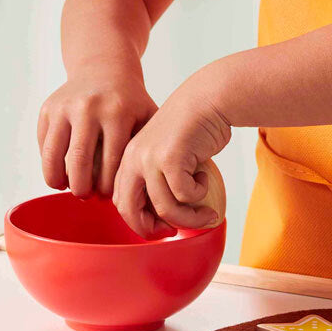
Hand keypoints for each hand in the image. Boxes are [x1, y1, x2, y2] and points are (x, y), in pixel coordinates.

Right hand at [37, 65, 157, 196]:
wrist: (104, 68)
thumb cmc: (130, 102)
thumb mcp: (147, 117)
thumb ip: (147, 147)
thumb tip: (142, 189)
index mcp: (117, 113)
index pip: (109, 163)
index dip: (106, 186)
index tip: (107, 195)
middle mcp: (89, 108)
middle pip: (79, 163)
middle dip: (81, 188)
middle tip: (85, 196)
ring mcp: (65, 107)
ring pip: (53, 156)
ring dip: (57, 180)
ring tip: (67, 187)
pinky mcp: (48, 108)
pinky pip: (43, 145)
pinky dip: (48, 162)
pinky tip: (59, 171)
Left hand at [112, 79, 231, 237]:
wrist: (209, 99)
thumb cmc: (193, 127)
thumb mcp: (165, 152)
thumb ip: (158, 179)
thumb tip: (164, 219)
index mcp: (128, 159)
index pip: (122, 203)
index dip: (139, 222)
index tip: (162, 227)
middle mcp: (133, 159)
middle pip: (130, 211)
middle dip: (152, 229)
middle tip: (175, 232)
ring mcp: (150, 159)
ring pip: (164, 208)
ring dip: (189, 218)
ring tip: (206, 214)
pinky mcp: (171, 158)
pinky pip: (185, 194)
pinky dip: (199, 194)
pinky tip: (204, 180)